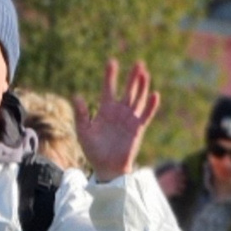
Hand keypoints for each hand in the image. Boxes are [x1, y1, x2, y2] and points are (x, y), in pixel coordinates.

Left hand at [76, 58, 160, 180]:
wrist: (106, 168)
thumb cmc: (94, 151)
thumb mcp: (84, 132)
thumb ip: (81, 114)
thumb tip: (77, 96)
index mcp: (106, 110)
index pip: (108, 89)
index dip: (110, 76)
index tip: (112, 62)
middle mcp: (119, 112)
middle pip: (128, 90)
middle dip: (132, 77)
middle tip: (138, 62)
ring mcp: (129, 119)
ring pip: (138, 99)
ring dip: (142, 86)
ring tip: (145, 73)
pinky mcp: (137, 129)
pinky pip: (146, 115)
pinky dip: (151, 106)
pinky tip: (154, 94)